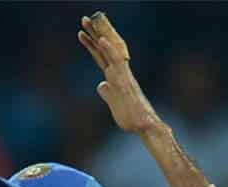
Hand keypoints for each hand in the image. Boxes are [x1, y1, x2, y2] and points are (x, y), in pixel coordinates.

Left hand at [79, 12, 161, 134]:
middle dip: (93, 35)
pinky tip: (101, 39)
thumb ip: (108, 94)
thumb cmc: (131, 118)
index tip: (82, 34)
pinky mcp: (126, 81)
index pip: (102, 58)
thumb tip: (101, 85)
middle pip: (104, 51)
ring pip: (109, 51)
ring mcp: (123, 76)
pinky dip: (109, 50)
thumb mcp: (115, 105)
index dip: (92, 46)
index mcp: (116, 78)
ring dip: (98, 36)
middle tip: (83, 20)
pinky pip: (117, 62)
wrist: (145, 126)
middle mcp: (120, 73)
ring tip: (87, 22)